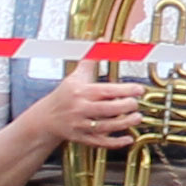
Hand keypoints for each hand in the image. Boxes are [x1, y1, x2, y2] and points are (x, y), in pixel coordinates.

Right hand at [26, 63, 154, 147]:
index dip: (124, 90)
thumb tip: (100, 42)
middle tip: (137, 104)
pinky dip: (115, 143)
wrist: (46, 118)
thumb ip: (90, 60)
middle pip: (107, 109)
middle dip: (125, 107)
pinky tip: (128, 139)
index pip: (106, 91)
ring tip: (137, 118)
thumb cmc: (64, 96)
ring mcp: (80, 125)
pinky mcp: (82, 138)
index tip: (139, 89)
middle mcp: (80, 109)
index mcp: (81, 92)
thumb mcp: (75, 77)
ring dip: (124, 124)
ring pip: (105, 127)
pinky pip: (100, 142)